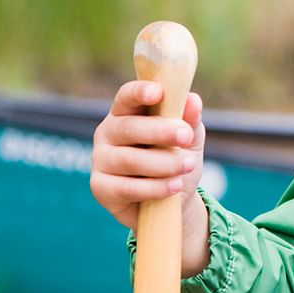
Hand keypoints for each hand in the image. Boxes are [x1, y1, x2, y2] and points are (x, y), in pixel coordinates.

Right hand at [90, 80, 210, 275]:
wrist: (172, 200)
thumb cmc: (175, 159)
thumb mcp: (189, 140)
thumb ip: (190, 121)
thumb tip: (193, 100)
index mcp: (125, 113)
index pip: (126, 97)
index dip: (139, 92)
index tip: (157, 92)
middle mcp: (107, 133)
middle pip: (128, 127)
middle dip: (160, 131)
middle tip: (186, 136)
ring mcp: (100, 160)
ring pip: (130, 160)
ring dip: (164, 163)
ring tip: (188, 165)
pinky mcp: (100, 188)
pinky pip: (127, 188)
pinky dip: (155, 187)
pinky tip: (175, 186)